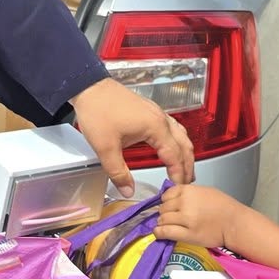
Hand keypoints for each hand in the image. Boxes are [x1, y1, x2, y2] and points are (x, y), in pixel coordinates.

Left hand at [71, 78, 193, 198]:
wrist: (89, 87)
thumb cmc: (98, 112)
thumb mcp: (105, 148)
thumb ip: (118, 172)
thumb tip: (128, 190)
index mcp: (155, 127)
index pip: (174, 155)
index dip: (178, 173)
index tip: (177, 187)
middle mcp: (161, 119)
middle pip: (184, 145)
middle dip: (188, 165)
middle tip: (186, 183)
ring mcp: (157, 112)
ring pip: (181, 135)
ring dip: (185, 153)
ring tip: (184, 169)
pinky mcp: (150, 110)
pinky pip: (172, 127)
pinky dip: (177, 141)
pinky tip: (171, 147)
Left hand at [153, 182, 233, 251]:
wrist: (235, 223)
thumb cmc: (224, 208)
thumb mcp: (205, 191)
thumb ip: (188, 193)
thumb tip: (173, 198)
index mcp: (189, 190)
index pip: (166, 195)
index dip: (166, 202)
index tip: (170, 207)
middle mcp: (185, 203)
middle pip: (163, 208)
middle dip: (165, 213)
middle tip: (172, 218)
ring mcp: (185, 218)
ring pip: (162, 220)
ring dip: (163, 224)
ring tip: (169, 226)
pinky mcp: (187, 234)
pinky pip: (165, 232)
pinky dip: (160, 233)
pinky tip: (161, 233)